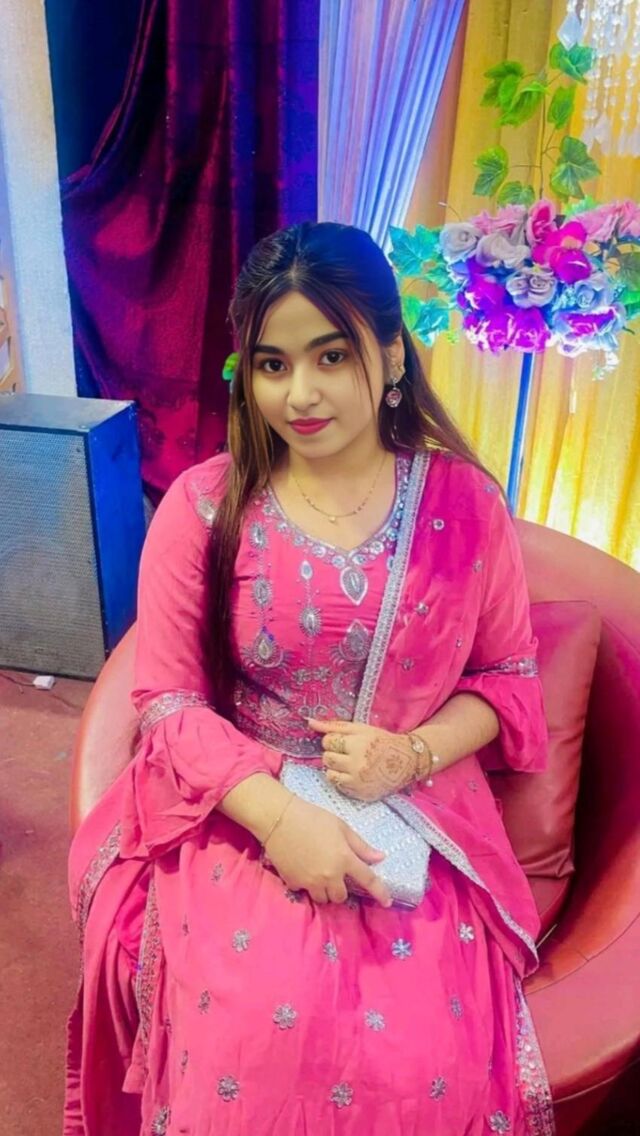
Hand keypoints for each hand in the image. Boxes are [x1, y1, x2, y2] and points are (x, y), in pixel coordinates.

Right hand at [264, 796, 391, 906]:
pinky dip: (305, 884)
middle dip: (340, 889)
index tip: (387, 902)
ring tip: (318, 874)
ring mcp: (310, 881)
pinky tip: (301, 869)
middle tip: (334, 874)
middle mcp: (329, 875)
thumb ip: (360, 846)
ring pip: (323, 898)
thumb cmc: (313, 818)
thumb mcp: (341, 827)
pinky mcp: (293, 883)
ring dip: (324, 891)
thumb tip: (380, 858)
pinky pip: (303, 891)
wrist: (279, 818)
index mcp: (344, 859)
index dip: (380, 892)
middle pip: (341, 897)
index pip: (368, 880)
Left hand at [308, 718, 417, 801]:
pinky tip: (355, 774)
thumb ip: (334, 726)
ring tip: (350, 764)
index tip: (345, 742)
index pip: (327, 742)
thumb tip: (310, 722)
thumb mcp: (360, 728)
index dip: (334, 740)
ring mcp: (358, 782)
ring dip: (336, 768)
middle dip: (334, 754)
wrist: (406, 761)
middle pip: (327, 759)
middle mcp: (357, 765)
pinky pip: (340, 787)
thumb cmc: (381, 741)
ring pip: (330, 775)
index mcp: (357, 745)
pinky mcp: (361, 795)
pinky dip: (344, 780)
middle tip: (348, 753)